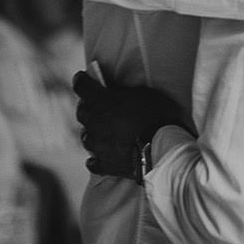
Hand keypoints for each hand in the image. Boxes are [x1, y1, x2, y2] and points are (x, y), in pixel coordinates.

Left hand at [71, 73, 187, 178]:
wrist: (161, 149)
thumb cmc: (156, 117)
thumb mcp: (144, 93)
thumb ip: (124, 91)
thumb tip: (116, 89)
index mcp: (101, 101)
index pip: (82, 86)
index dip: (82, 81)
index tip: (82, 78)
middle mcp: (94, 122)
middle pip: (82, 112)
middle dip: (88, 107)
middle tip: (98, 106)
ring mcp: (98, 145)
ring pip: (86, 137)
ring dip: (93, 133)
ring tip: (103, 132)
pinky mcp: (105, 164)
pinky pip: (93, 162)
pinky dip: (96, 159)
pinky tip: (101, 157)